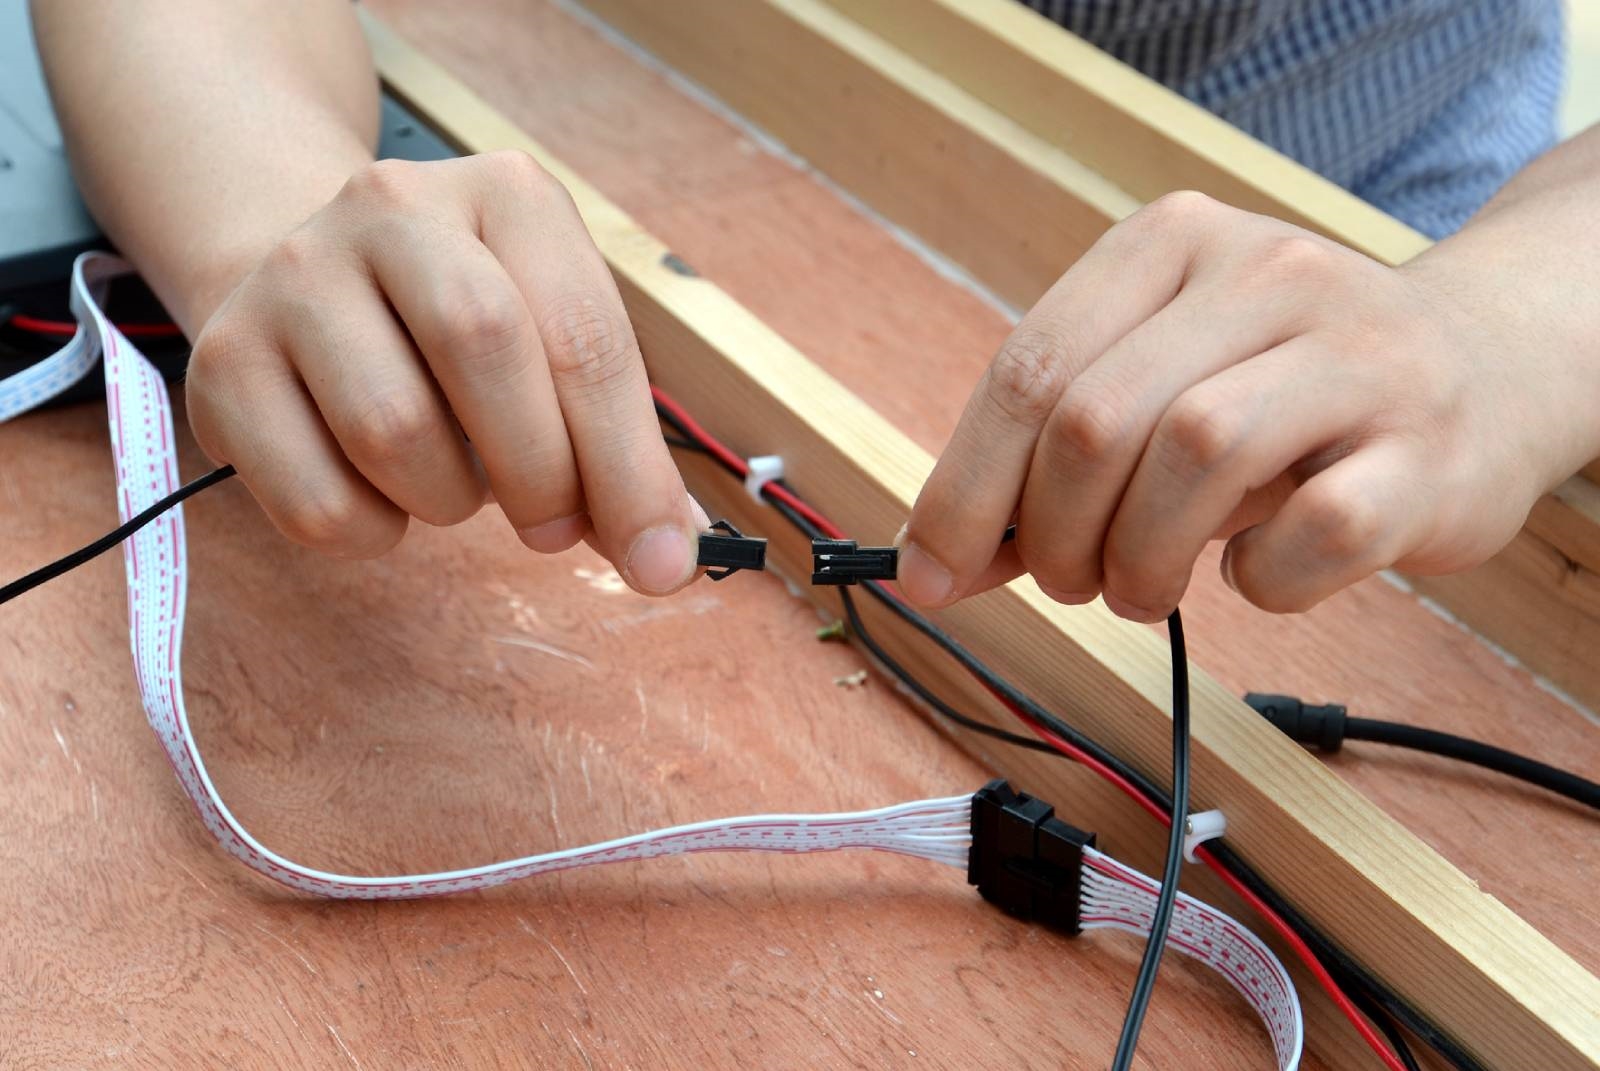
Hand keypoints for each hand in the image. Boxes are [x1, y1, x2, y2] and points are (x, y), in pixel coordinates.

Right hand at [186, 152, 705, 594]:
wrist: (310, 279)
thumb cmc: (463, 334)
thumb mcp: (555, 349)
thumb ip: (614, 445)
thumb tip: (668, 556)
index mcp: (505, 194)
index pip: (583, 334)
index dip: (628, 465)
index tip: (660, 562)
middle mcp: (392, 208)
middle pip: (483, 349)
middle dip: (540, 472)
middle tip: (554, 526)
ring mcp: (294, 274)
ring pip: (392, 429)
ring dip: (449, 499)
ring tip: (455, 482)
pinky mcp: (223, 359)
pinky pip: (314, 497)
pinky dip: (371, 531)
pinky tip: (383, 494)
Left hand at [898, 191, 1574, 619]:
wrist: (1479, 370)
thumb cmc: (1275, 394)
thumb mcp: (1153, 386)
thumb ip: (1042, 462)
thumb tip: (931, 566)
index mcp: (1169, 242)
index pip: (1028, 369)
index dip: (964, 490)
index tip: (930, 575)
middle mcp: (1265, 270)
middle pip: (1093, 422)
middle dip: (1050, 537)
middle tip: (1070, 581)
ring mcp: (1356, 351)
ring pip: (1194, 456)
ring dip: (1138, 561)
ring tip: (1142, 588)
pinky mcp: (1424, 447)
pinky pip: (1313, 532)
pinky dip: (1260, 582)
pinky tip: (1257, 571)